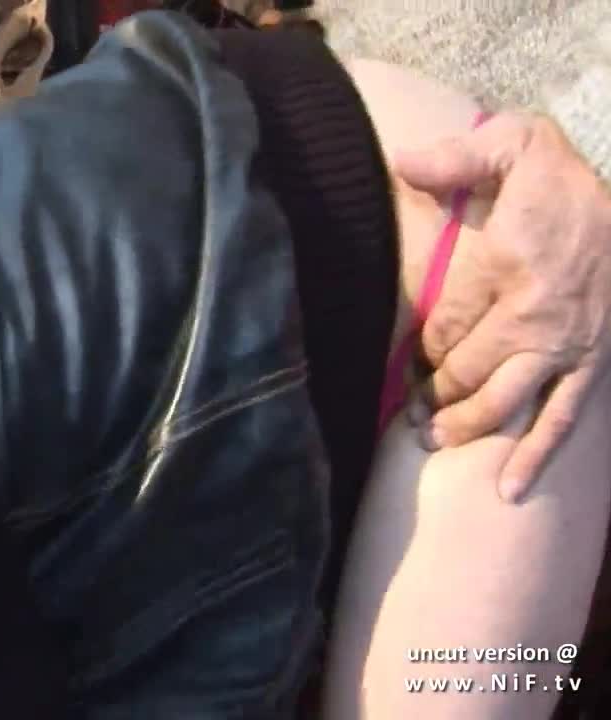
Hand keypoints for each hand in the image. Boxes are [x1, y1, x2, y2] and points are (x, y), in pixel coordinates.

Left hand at [394, 112, 610, 501]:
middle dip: (434, 398)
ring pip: (506, 402)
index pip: (446, 328)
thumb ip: (458, 156)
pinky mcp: (593, 364)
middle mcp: (538, 319)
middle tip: (408, 414)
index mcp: (510, 271)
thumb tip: (402, 161)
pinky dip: (536, 455)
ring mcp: (568, 348)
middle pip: (469, 372)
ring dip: (466, 426)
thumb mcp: (514, 146)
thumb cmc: (565, 177)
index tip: (406, 364)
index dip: (421, 351)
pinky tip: (510, 490)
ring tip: (432, 441)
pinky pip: (563, 418)